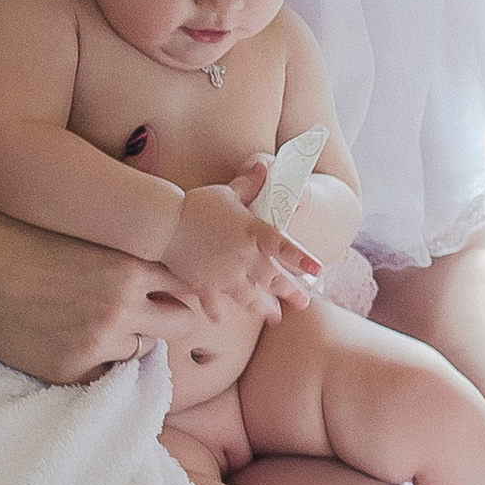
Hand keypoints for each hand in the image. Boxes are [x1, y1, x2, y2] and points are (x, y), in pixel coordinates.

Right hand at [0, 214, 203, 386]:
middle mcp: (121, 306)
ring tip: (96, 318)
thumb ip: (131, 251)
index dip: (187, 284)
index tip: (180, 285)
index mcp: (130, 264)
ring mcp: (97, 342)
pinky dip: (98, 360)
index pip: (191, 282)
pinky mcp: (71, 370)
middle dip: (170, 315)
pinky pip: (106, 372)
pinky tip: (72, 337)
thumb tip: (176, 267)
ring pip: (144, 349)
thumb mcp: (89, 231)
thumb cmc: (23, 237)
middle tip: (149, 308)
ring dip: (132, 337)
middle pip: (183, 322)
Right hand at [163, 178, 315, 321]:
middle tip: (304, 303)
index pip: (284, 247)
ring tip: (274, 317)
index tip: (318, 270)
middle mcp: (244, 257)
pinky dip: (218, 313)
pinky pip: (215, 306)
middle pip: (273, 279)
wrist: (166, 223)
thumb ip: (249, 183)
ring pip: (250, 298)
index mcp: (253, 233)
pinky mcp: (205, 287)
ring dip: (263, 309)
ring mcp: (225, 275)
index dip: (302, 259)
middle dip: (291, 292)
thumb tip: (264, 165)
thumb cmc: (197, 204)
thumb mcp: (228, 191)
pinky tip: (222, 319)